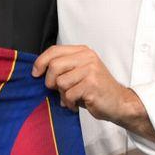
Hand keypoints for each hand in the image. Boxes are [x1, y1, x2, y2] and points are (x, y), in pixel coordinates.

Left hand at [32, 45, 154, 142]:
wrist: (120, 102)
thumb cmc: (96, 89)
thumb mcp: (80, 72)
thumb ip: (64, 68)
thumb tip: (38, 72)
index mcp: (82, 51)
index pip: (54, 50)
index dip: (40, 62)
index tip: (35, 73)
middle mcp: (87, 58)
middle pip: (54, 66)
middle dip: (50, 82)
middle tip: (56, 90)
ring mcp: (90, 70)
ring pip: (60, 82)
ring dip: (62, 95)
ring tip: (72, 97)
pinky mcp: (92, 85)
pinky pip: (69, 95)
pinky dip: (70, 103)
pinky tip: (77, 104)